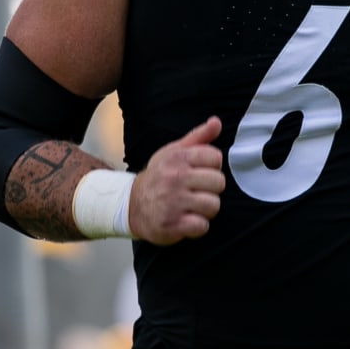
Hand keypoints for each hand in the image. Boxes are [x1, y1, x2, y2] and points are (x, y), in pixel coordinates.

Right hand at [128, 116, 223, 244]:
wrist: (130, 205)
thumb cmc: (159, 177)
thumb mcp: (173, 152)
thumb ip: (198, 137)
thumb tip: (216, 122)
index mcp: (177, 158)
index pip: (215, 157)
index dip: (212, 167)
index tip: (200, 173)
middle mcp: (175, 178)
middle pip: (218, 182)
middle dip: (211, 189)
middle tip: (197, 191)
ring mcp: (173, 202)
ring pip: (213, 205)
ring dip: (206, 209)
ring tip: (193, 206)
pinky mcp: (172, 224)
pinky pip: (202, 226)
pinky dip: (198, 226)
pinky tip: (187, 220)